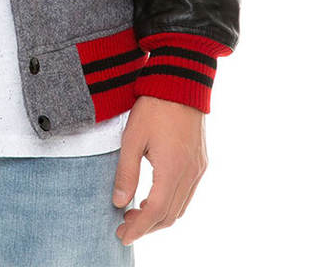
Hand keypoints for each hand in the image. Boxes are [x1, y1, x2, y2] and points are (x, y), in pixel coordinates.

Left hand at [111, 95, 207, 245]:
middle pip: (170, 215)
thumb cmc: (154, 106)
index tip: (122, 236)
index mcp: (173, 169)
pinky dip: (170, 203)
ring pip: (180, 207)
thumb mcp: (132, 138)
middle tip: (124, 227)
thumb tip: (119, 202)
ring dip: (159, 217)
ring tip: (135, 214)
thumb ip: (126, 172)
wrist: (180, 82)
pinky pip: (187, 193)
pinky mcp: (200, 162)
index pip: (155, 211)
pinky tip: (153, 197)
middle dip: (147, 226)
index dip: (138, 228)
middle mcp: (190, 173)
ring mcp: (198, 168)